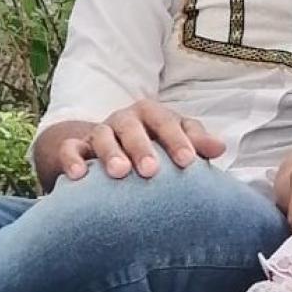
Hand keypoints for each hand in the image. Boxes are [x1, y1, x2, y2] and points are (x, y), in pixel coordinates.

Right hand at [58, 98, 224, 180]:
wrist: (113, 147)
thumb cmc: (155, 144)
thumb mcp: (176, 139)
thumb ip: (197, 142)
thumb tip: (220, 148)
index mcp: (151, 114)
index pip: (166, 122)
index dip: (177, 140)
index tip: (188, 162)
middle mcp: (124, 120)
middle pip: (132, 127)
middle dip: (142, 147)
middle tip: (151, 171)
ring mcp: (99, 132)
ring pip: (101, 136)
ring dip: (110, 154)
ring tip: (119, 173)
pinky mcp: (76, 148)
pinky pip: (71, 150)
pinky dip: (72, 160)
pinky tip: (79, 176)